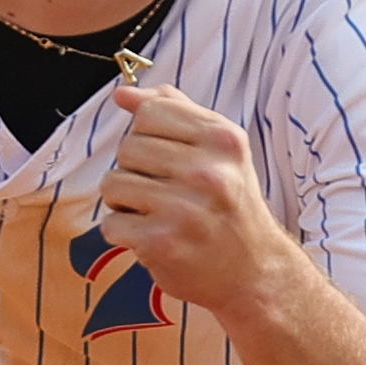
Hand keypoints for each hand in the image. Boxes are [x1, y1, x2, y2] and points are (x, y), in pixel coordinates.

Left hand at [98, 83, 305, 323]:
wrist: (255, 271)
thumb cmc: (229, 205)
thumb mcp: (217, 150)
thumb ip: (173, 112)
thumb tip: (123, 93)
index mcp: (222, 140)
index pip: (149, 112)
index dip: (147, 135)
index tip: (167, 158)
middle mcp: (208, 172)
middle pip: (127, 148)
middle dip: (136, 170)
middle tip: (165, 192)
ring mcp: (184, 209)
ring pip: (113, 184)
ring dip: (124, 202)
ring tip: (156, 214)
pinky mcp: (162, 242)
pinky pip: (111, 223)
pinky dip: (123, 233)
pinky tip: (152, 237)